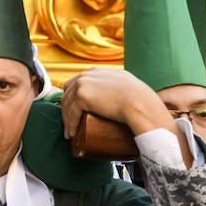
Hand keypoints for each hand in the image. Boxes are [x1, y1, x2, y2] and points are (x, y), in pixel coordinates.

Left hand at [60, 68, 178, 136]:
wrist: (139, 102)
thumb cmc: (137, 97)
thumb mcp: (125, 84)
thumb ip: (118, 85)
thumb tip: (120, 97)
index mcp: (96, 72)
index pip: (76, 83)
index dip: (71, 98)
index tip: (72, 111)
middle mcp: (87, 75)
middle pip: (68, 94)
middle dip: (66, 110)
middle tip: (69, 125)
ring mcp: (83, 84)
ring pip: (67, 105)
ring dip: (67, 120)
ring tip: (70, 133)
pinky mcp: (82, 96)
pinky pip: (71, 114)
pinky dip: (70, 125)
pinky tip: (72, 133)